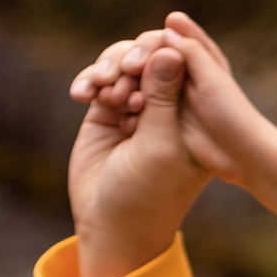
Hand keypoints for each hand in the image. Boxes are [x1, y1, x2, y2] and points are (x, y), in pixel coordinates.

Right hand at [66, 32, 211, 276]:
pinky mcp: (107, 112)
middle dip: (136, 57)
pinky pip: (98, 79)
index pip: (187, 64)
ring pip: (123, 63)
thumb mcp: (160, 143)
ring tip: (105, 92)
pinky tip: (82, 95)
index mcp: (194, 113)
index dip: (170, 48)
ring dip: (111, 68)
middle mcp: (168, 106)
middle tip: (127, 70)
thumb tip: (169, 49)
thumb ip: (163, 96)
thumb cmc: (147, 194)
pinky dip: (90, 80)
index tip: (153, 51)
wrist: (111, 227)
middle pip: (153, 55)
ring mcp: (137, 107)